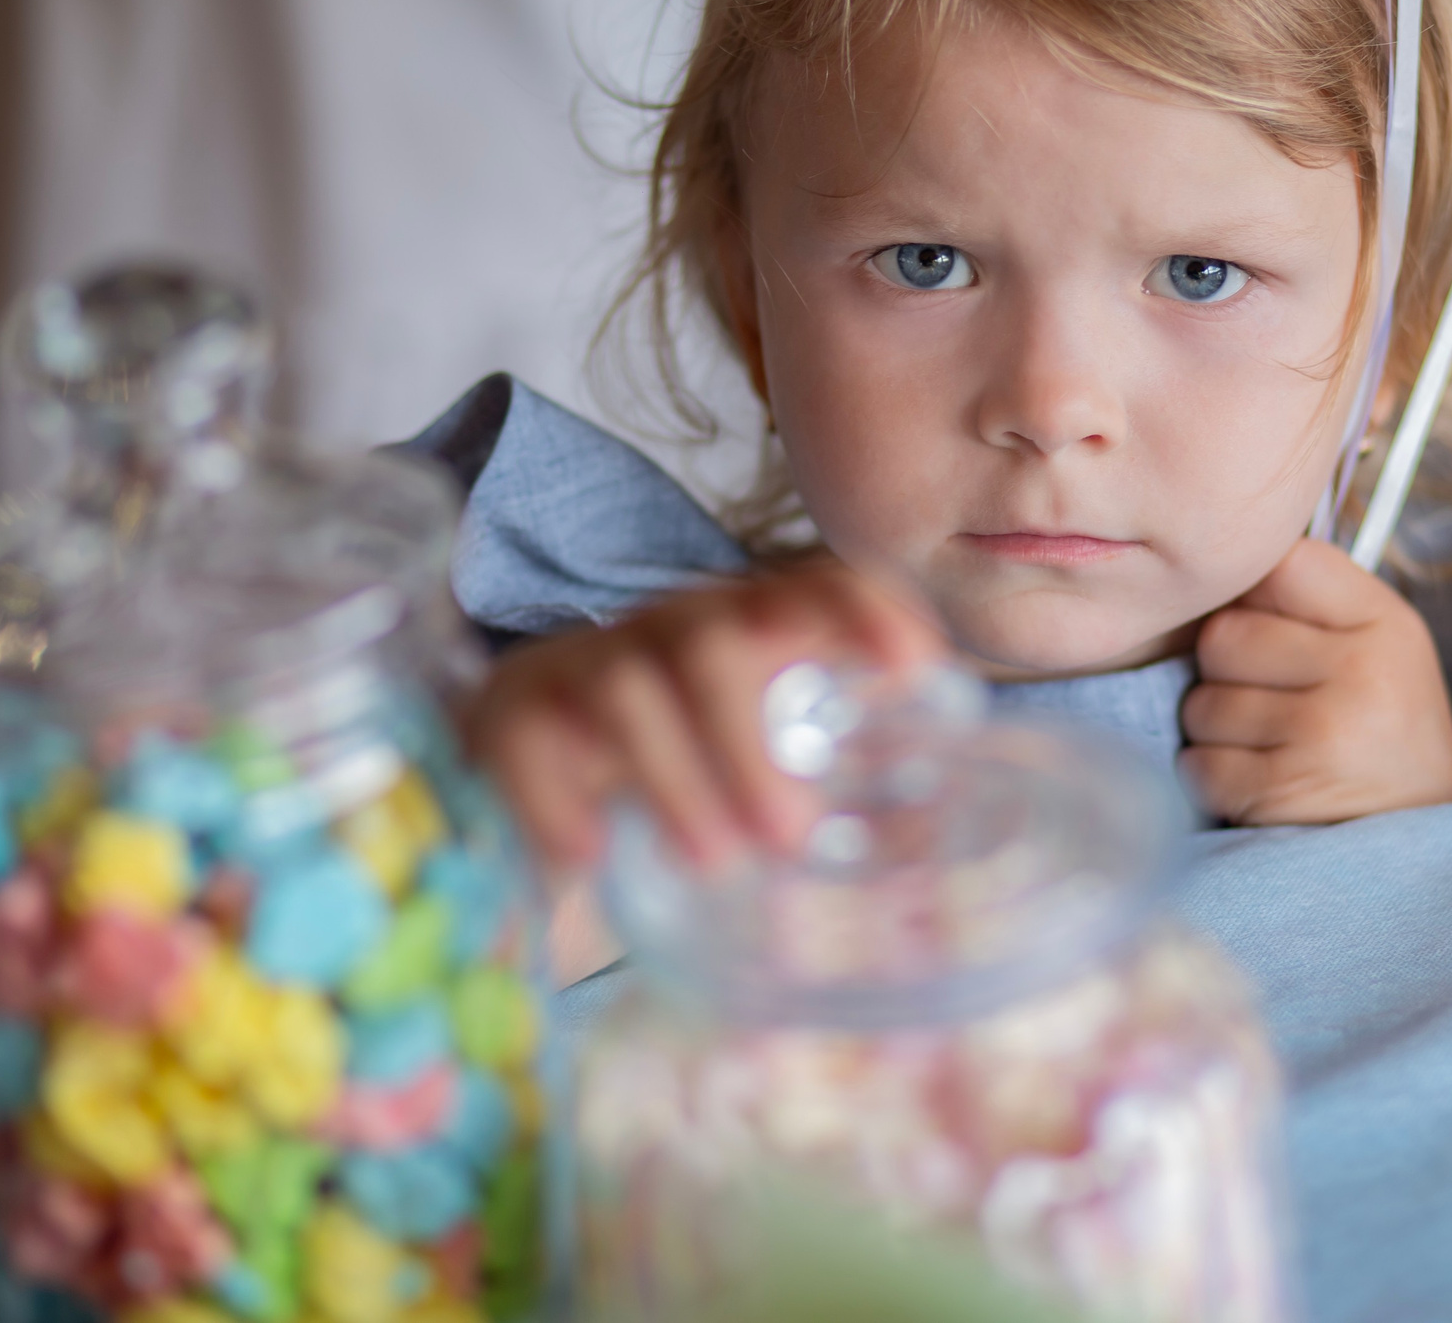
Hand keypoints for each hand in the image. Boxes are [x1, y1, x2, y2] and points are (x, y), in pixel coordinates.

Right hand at [463, 560, 941, 873]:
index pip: (812, 588)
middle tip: (791, 837)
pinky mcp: (507, 720)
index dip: (864, 611)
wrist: (519, 797)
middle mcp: (668, 637)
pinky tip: (588, 855)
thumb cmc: (673, 790)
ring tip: (713, 864)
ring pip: (628, 690)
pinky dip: (560, 796)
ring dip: (678, 777)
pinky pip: (531, 740)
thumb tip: (944, 857)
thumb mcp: (756, 783)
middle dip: (753, 738)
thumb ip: (838, 805)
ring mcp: (581, 671)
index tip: (917, 668)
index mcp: (747, 638)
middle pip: (712, 643)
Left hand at [1179, 537, 1451, 824]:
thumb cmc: (1383, 727)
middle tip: (1265, 697)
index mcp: (1384, 622)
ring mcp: (1322, 732)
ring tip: (1267, 744)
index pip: (1280, 564)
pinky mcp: (1282, 791)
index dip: (1254, 595)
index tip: (1269, 626)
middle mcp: (1360, 670)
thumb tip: (1221, 574)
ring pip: (1200, 702)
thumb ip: (1309, 599)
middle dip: (1225, 670)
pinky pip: (1198, 763)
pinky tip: (1256, 780)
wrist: (1425, 839)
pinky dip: (1212, 775)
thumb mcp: (1379, 644)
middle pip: (1222, 635)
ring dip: (1215, 729)